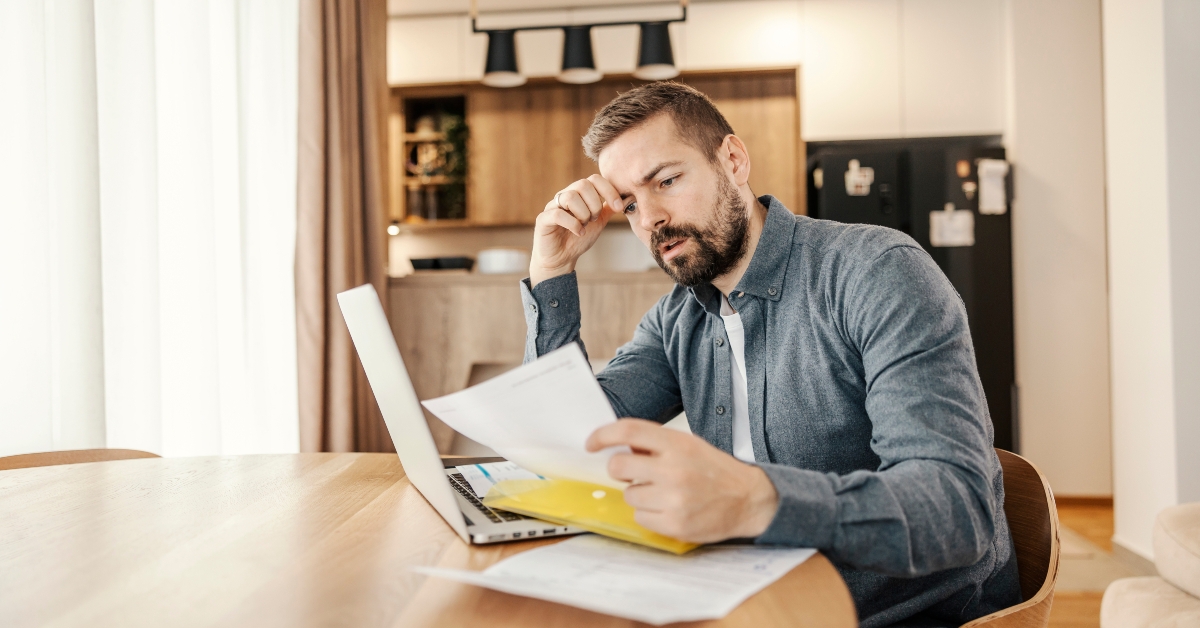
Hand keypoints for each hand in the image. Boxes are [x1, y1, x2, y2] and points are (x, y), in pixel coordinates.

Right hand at [530, 175, 622, 285]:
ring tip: (584, 226)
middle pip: (583, 184)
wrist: (562, 258)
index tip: (618, 207)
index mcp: (579, 194)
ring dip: (584, 214)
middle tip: (595, 219)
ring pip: (570, 197)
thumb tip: (628, 197)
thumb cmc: (578, 238)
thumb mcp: (599, 222)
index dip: (609, 191)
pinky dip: (573, 224)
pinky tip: (579, 233)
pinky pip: (558, 214)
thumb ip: (610, 208)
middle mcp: (565, 196)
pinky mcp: (543, 220)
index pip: (595, 179)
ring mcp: (552, 206)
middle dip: (595, 204)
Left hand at [585, 419, 778, 542]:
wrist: (748, 499)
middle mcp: (674, 470)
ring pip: (628, 496)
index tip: (591, 443)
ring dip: (638, 495)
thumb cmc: (714, 470)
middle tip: (634, 474)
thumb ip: (656, 445)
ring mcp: (674, 499)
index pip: (628, 432)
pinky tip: (669, 508)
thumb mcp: (688, 445)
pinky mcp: (674, 524)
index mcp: (677, 444)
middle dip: (620, 471)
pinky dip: (649, 514)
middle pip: (618, 467)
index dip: (603, 435)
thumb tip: (617, 446)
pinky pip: (640, 518)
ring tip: (663, 493)